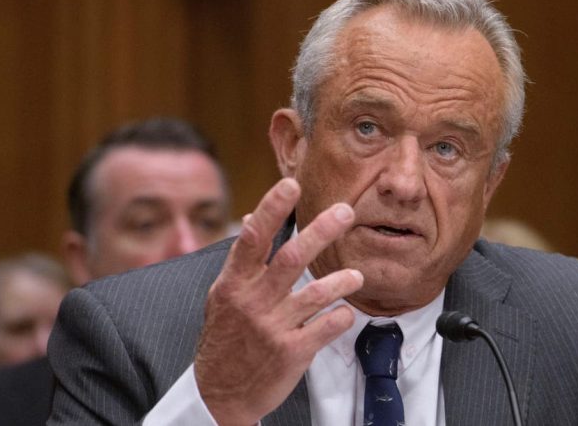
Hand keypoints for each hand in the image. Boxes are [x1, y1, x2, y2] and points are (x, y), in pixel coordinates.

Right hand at [194, 178, 362, 424]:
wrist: (220, 392)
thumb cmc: (225, 338)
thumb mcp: (223, 296)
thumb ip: (242, 260)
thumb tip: (248, 217)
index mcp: (234, 284)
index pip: (253, 238)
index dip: (271, 209)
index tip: (291, 185)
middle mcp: (253, 302)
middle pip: (292, 257)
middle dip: (322, 231)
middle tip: (346, 211)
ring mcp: (273, 327)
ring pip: (315, 293)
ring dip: (341, 281)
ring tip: (357, 275)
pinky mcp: (292, 352)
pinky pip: (326, 327)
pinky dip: (341, 317)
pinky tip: (345, 312)